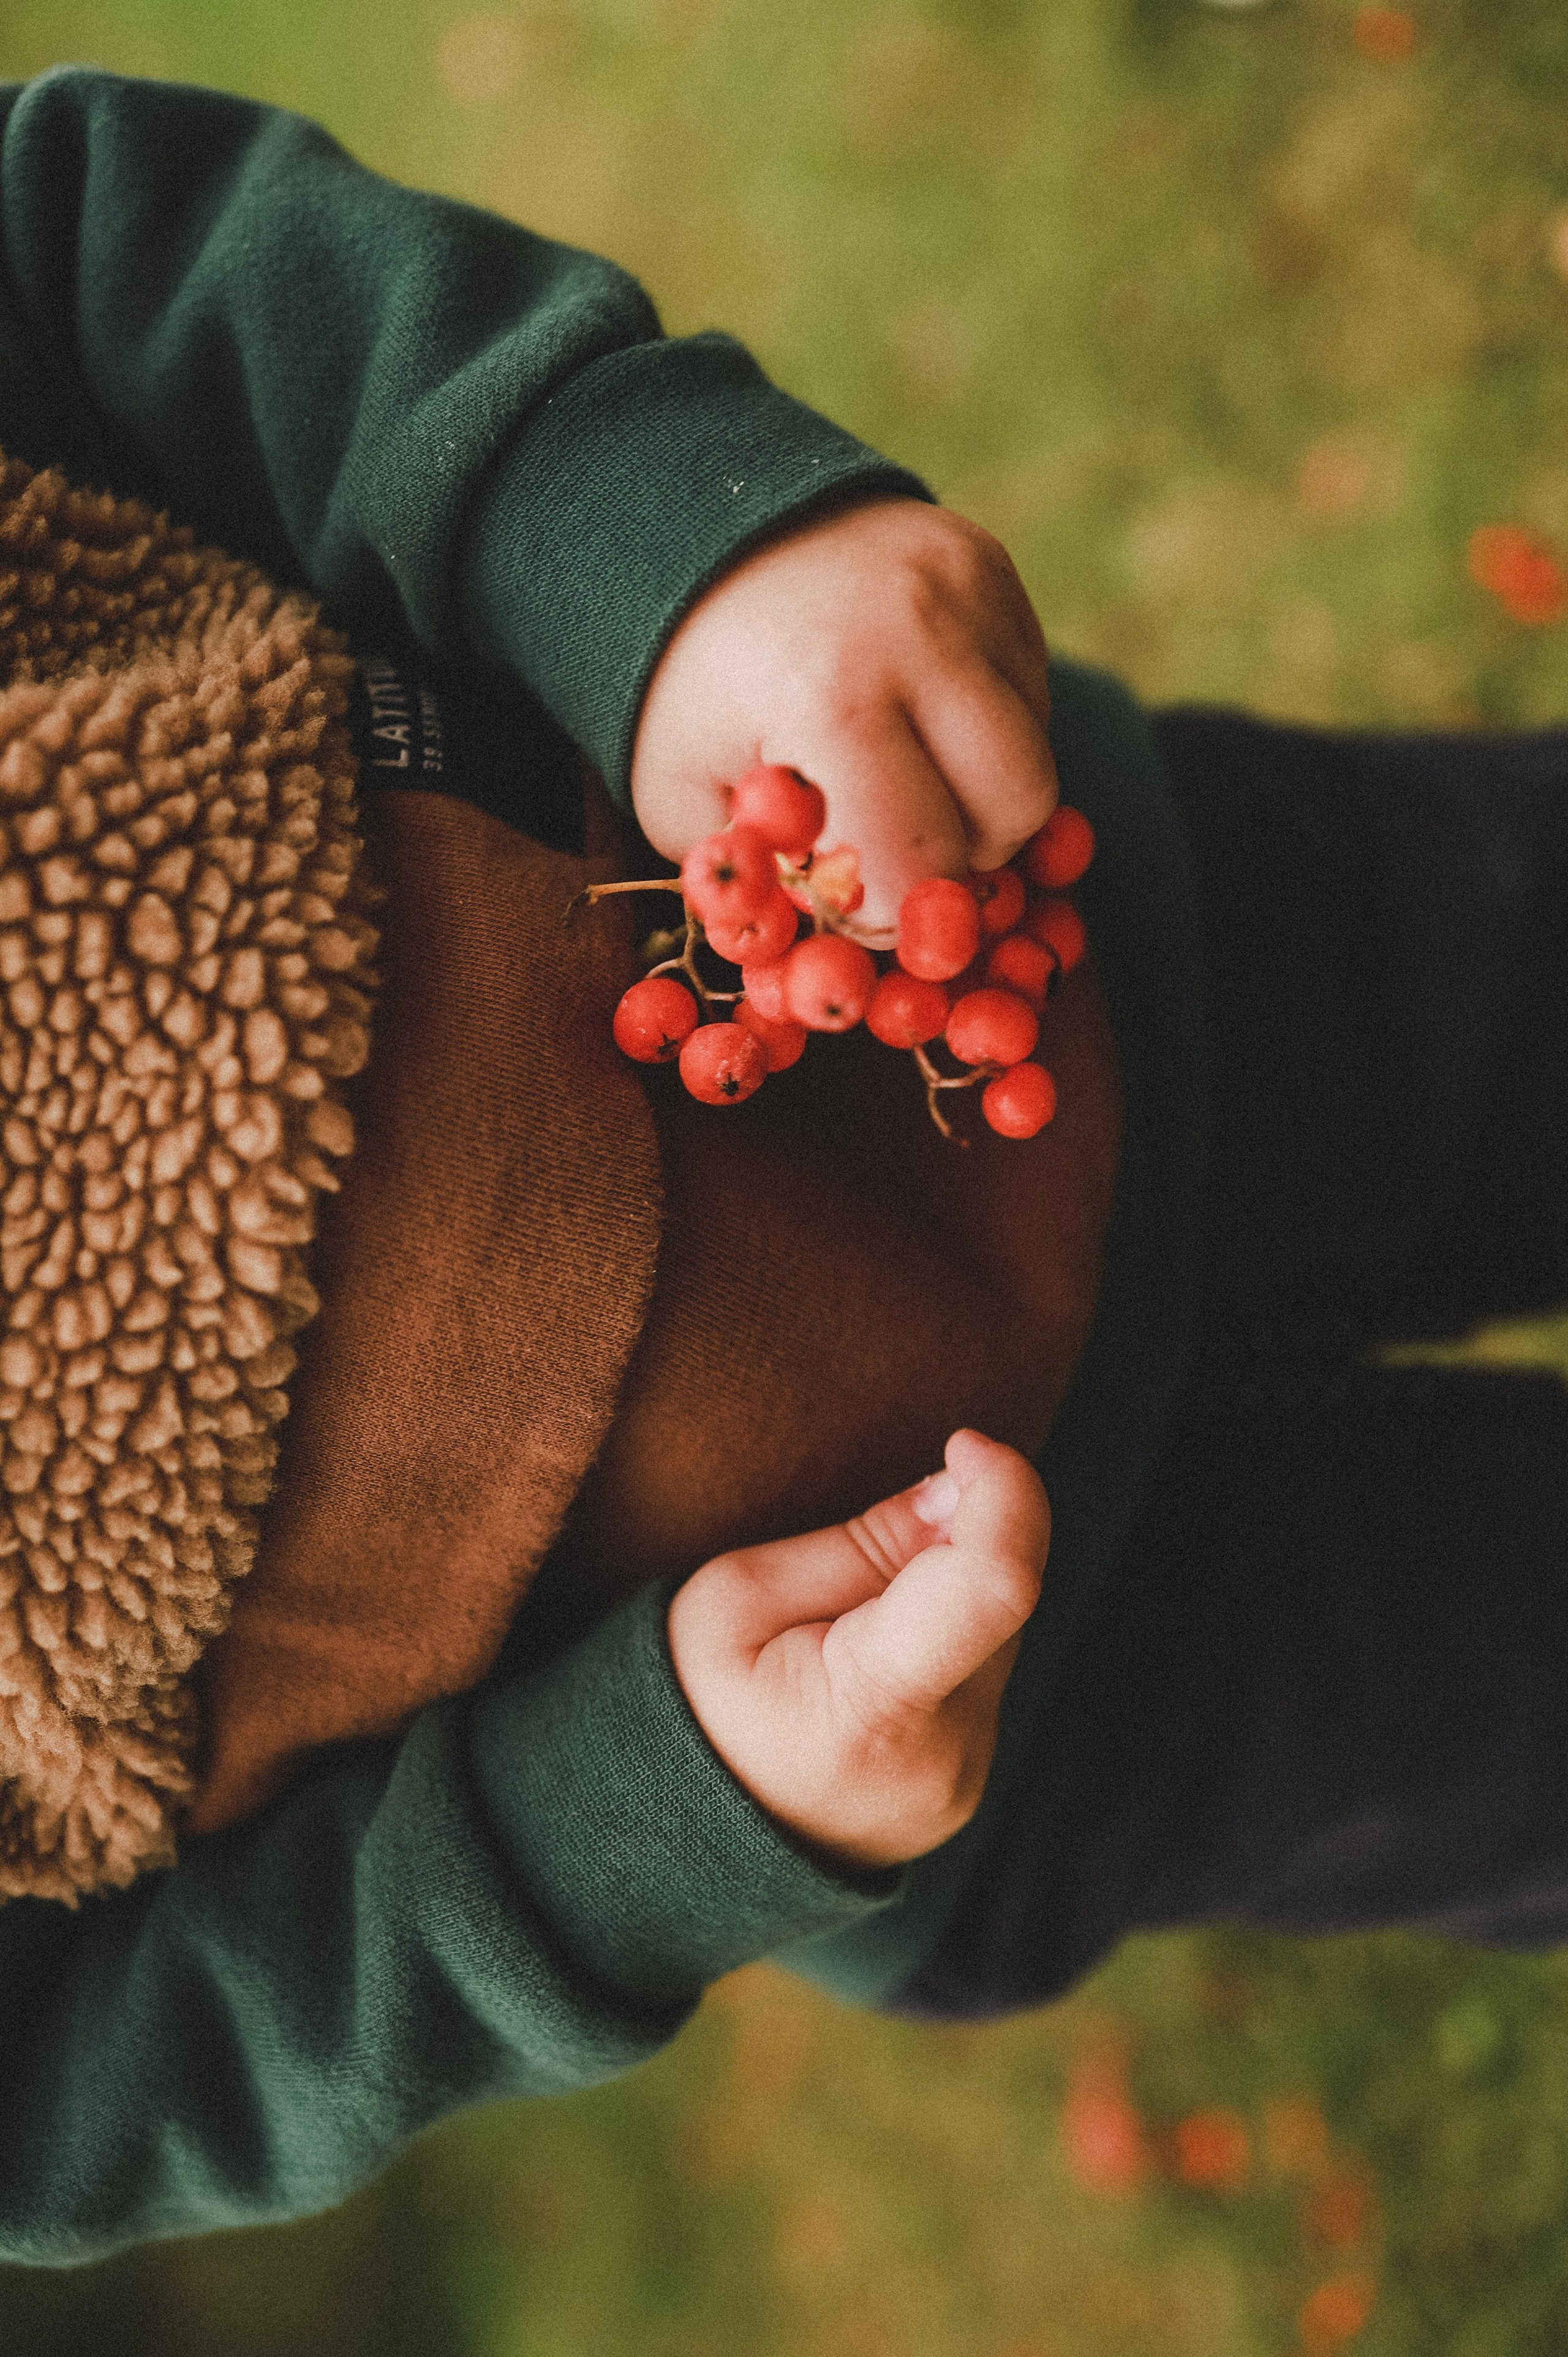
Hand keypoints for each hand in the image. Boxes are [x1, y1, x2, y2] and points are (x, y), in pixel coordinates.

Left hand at [630, 497, 1060, 948]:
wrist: (693, 536)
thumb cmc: (690, 695)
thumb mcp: (690, 804)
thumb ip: (776, 888)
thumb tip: (859, 955)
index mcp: (831, 701)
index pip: (923, 863)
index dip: (896, 912)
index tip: (859, 910)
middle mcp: (919, 636)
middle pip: (1015, 810)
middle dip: (965, 857)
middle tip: (896, 851)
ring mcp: (969, 593)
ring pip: (1037, 750)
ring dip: (983, 794)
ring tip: (903, 776)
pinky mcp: (994, 570)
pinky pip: (1031, 689)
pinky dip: (985, 729)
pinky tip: (917, 714)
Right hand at [666, 1428, 1049, 1870]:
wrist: (678, 1845)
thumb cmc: (692, 1703)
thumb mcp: (740, 1596)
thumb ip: (864, 1543)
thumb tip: (961, 1492)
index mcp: (874, 1706)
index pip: (998, 1585)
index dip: (1004, 1491)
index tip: (962, 1445)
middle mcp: (943, 1754)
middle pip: (999, 1595)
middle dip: (955, 1539)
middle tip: (860, 1553)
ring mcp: (964, 1780)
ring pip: (998, 1632)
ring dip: (947, 1592)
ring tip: (844, 1626)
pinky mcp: (971, 1785)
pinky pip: (982, 1677)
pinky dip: (942, 1642)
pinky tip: (866, 1664)